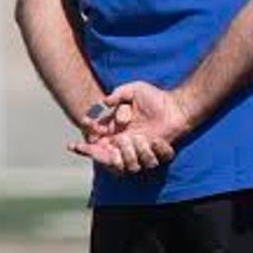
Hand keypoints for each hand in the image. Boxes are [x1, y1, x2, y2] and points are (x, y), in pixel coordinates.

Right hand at [68, 81, 192, 174]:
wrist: (177, 107)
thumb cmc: (155, 97)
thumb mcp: (134, 89)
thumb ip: (117, 94)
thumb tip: (103, 103)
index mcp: (114, 130)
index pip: (94, 143)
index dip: (84, 147)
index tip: (75, 145)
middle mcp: (123, 142)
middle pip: (105, 158)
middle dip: (105, 153)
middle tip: (115, 140)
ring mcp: (138, 151)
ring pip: (125, 163)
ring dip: (129, 151)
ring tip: (136, 137)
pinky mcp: (153, 155)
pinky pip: (146, 162)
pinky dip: (149, 150)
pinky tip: (155, 139)